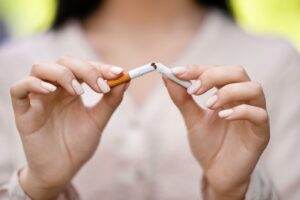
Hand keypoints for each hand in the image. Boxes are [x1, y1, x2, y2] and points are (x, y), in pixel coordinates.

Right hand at [10, 56, 126, 198]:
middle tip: (101, 86)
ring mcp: (38, 99)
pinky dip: (33, 84)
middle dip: (86, 70)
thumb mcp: (98, 121)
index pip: (83, 66)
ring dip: (62, 74)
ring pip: (40, 68)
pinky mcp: (23, 112)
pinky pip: (18, 89)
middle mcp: (55, 90)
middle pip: (64, 62)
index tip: (119, 73)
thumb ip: (110, 101)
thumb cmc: (78, 144)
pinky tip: (51, 91)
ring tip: (78, 92)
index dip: (100, 67)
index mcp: (72, 89)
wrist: (63, 170)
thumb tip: (125, 80)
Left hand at [164, 65, 269, 199]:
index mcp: (226, 93)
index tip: (176, 73)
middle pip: (237, 72)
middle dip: (213, 75)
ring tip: (209, 105)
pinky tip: (223, 117)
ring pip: (253, 88)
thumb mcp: (192, 119)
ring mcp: (254, 114)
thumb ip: (182, 99)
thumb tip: (166, 76)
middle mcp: (242, 99)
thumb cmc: (208, 144)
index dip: (197, 69)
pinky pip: (259, 114)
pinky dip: (240, 111)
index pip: (216, 70)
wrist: (216, 173)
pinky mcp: (261, 132)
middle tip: (194, 90)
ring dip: (228, 92)